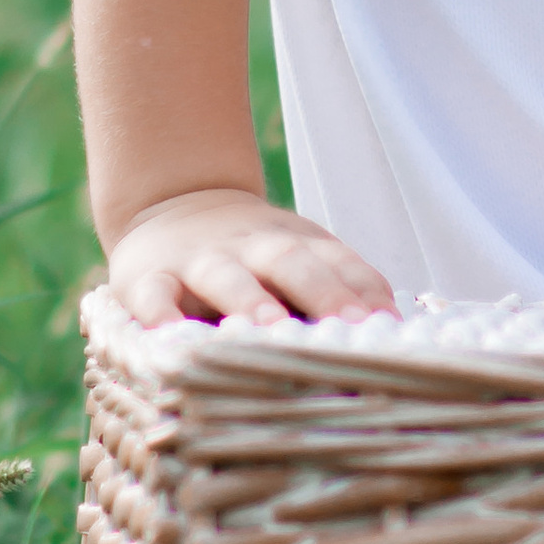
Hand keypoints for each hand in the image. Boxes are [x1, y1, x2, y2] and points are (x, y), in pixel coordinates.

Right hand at [107, 184, 396, 325]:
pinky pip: (152, 296)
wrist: (170, 204)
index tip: (389, 325)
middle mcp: (252, 247)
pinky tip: (170, 339)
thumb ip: (340, 287)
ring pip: (226, 276)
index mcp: (296, 243)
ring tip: (270, 327)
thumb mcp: (298, 257)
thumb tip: (397, 330)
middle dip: (323, 293)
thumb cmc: (252, 255)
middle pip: (292, 263)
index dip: (363, 290)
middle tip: (349, 328)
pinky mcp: (147, 279)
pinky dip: (159, 317)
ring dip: (250, 300)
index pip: (338, 261)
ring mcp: (199, 261)